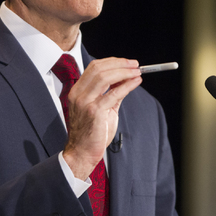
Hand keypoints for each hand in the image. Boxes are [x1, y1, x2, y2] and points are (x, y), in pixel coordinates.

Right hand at [62, 57, 141, 179]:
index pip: (94, 68)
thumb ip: (111, 94)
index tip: (127, 63)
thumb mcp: (101, 109)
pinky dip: (127, 86)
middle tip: (135, 65)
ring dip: (124, 72)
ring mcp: (85, 102)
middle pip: (98, 69)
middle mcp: (78, 94)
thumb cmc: (92, 133)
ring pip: (104, 77)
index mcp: (77, 91)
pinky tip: (136, 82)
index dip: (112, 62)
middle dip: (119, 64)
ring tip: (137, 72)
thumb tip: (126, 80)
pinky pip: (113, 94)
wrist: (82, 153)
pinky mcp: (94, 112)